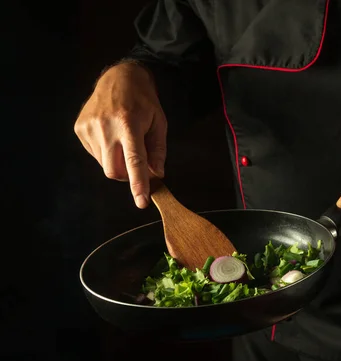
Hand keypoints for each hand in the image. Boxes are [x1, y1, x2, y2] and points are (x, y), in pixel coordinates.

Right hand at [74, 62, 167, 208]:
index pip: (133, 161)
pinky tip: (111, 135)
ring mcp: (89, 128)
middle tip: (137, 163)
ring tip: (123, 140)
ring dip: (116, 161)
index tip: (142, 202)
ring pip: (103, 164)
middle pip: (113, 170)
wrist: (119, 77)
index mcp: (129, 124)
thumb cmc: (144, 101)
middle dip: (126, 175)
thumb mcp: (159, 123)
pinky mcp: (79, 128)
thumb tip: (156, 175)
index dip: (138, 184)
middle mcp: (105, 127)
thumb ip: (158, 151)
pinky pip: (95, 154)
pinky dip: (106, 152)